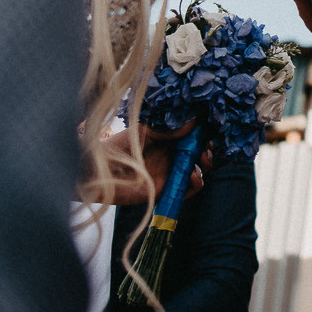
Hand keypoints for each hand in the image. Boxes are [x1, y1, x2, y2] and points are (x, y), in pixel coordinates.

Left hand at [92, 121, 208, 205]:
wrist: (101, 172)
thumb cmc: (118, 147)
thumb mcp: (144, 131)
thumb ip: (168, 129)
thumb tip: (193, 122)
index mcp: (165, 139)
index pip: (190, 135)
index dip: (202, 132)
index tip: (211, 127)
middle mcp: (170, 155)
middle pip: (198, 152)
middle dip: (207, 148)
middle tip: (208, 146)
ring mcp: (169, 172)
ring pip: (197, 169)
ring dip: (206, 164)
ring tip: (203, 158)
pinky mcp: (166, 190)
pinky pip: (188, 189)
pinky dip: (196, 183)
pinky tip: (193, 175)